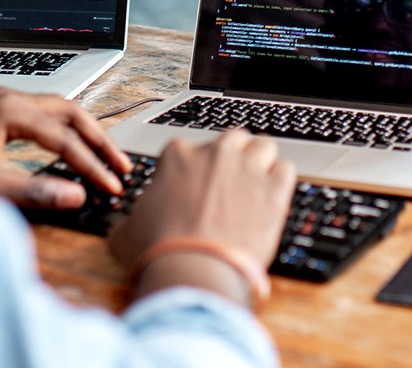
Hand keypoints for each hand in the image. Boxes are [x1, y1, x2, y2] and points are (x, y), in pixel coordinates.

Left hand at [0, 87, 130, 208]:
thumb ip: (33, 192)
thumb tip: (76, 195)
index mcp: (9, 110)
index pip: (65, 138)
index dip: (91, 164)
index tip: (111, 186)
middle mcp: (10, 98)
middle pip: (71, 112)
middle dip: (99, 141)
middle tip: (121, 167)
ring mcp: (3, 101)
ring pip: (60, 110)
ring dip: (86, 133)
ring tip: (107, 157)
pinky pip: (45, 115)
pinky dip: (67, 131)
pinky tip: (74, 147)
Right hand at [108, 129, 294, 302]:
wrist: (193, 271)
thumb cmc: (158, 252)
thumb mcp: (126, 233)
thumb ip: (128, 219)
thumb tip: (125, 226)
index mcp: (178, 156)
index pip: (190, 149)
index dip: (194, 169)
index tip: (196, 188)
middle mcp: (215, 153)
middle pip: (232, 139)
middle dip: (232, 157)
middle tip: (229, 183)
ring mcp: (247, 168)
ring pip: (263, 145)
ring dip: (260, 161)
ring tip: (256, 185)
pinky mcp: (274, 189)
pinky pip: (286, 170)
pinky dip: (281, 182)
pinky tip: (273, 198)